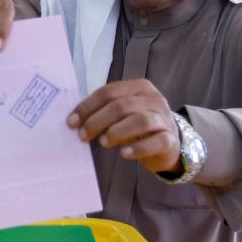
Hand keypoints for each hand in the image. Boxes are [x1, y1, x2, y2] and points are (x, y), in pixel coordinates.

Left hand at [67, 79, 181, 173]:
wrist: (167, 144)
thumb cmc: (138, 126)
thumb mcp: (122, 114)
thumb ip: (103, 112)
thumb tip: (74, 121)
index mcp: (139, 87)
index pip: (109, 92)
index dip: (88, 106)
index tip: (71, 122)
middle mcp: (154, 99)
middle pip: (122, 106)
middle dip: (97, 121)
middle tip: (83, 136)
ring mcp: (164, 119)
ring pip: (140, 120)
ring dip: (117, 132)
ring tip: (104, 142)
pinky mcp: (170, 139)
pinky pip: (156, 142)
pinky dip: (138, 148)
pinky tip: (124, 154)